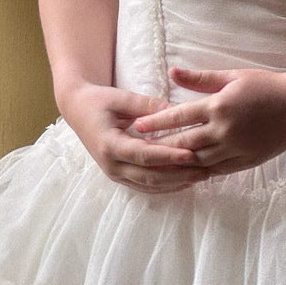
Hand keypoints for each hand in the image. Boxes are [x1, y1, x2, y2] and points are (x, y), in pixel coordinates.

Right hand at [60, 82, 207, 193]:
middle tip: (206, 170)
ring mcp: (115, 174)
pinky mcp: (120, 177)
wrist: (78, 110)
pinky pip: (146, 186)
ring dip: (177, 183)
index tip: (191, 154)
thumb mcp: (120, 98)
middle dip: (179, 175)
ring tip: (202, 177)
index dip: (168, 156)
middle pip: (150, 176)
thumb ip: (146, 106)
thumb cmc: (99, 101)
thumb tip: (175, 110)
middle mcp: (111, 165)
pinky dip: (166, 186)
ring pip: (149, 185)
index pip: (144, 155)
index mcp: (110, 145)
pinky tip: (186, 182)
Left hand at [132, 67, 285, 175]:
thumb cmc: (266, 86)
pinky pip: (216, 170)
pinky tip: (185, 173)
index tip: (137, 126)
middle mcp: (224, 130)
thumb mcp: (233, 76)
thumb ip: (200, 78)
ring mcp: (235, 148)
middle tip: (140, 151)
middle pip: (184, 144)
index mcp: (218, 105)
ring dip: (177, 164)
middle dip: (161, 148)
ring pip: (198, 161)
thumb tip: (171, 72)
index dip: (157, 123)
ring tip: (158, 165)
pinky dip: (199, 172)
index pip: (179, 117)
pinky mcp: (245, 161)